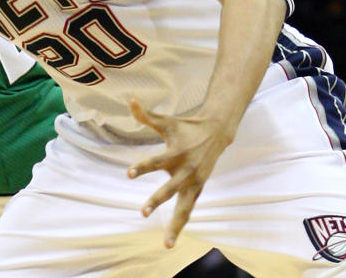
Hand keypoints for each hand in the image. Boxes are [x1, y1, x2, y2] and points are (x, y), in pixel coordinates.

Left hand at [126, 99, 235, 248]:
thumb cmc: (186, 127)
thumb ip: (146, 115)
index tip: (128, 173)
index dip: (143, 167)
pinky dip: (181, 223)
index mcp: (176, 153)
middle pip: (171, 189)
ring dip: (176, 225)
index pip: (156, 161)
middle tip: (143, 212)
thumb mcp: (166, 121)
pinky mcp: (198, 189)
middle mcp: (186, 170)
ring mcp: (194, 182)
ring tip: (166, 244)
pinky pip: (189, 208)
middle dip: (158, 200)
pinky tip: (171, 238)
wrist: (217, 133)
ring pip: (185, 208)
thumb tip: (130, 100)